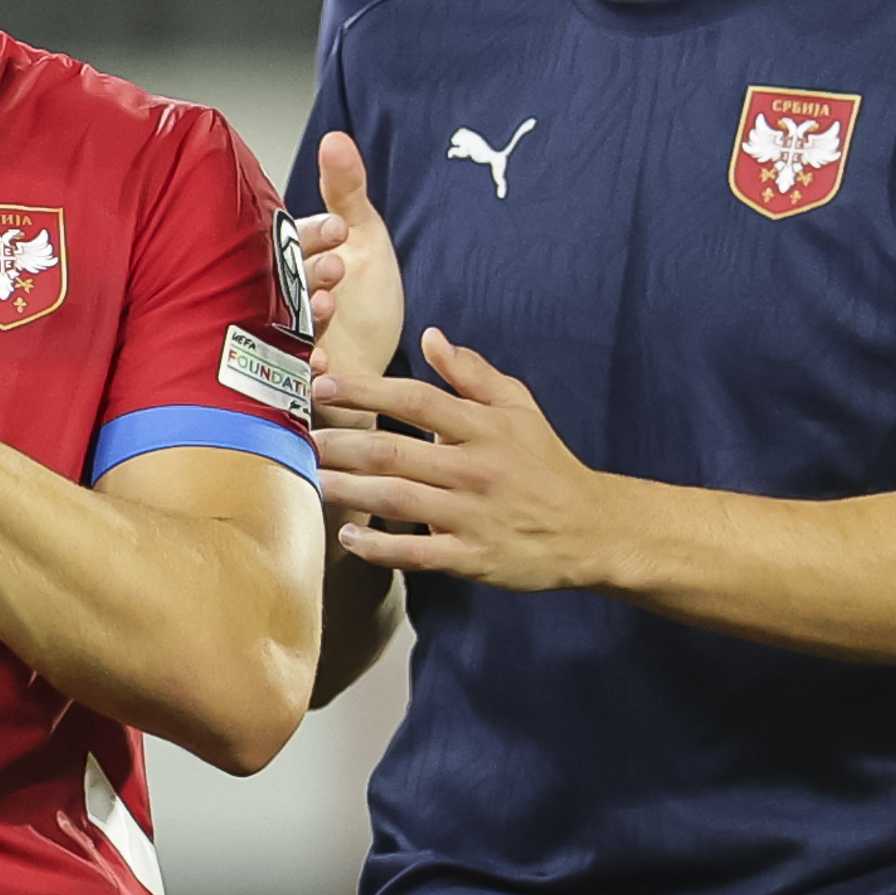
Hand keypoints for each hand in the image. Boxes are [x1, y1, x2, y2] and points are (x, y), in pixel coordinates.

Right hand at [296, 130, 406, 404]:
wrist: (378, 368)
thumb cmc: (366, 302)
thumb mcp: (365, 237)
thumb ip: (348, 190)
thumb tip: (335, 138)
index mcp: (295, 258)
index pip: (293, 241)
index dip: (314, 234)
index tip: (339, 229)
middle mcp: (283, 296)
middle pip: (285, 281)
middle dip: (309, 272)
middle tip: (336, 267)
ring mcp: (286, 338)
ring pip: (285, 324)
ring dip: (305, 315)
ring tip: (328, 306)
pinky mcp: (295, 379)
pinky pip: (291, 375)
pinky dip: (306, 369)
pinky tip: (323, 361)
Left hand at [312, 329, 618, 592]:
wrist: (590, 528)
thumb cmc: (546, 464)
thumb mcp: (520, 407)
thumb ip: (472, 374)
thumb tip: (431, 337)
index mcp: (484, 428)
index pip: (417, 400)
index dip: (368, 390)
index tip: (326, 385)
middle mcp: (475, 469)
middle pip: (396, 453)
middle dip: (344, 445)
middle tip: (305, 439)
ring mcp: (472, 516)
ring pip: (398, 501)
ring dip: (350, 492)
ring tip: (314, 482)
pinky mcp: (472, 557)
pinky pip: (417, 554)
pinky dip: (380, 547)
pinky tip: (349, 538)